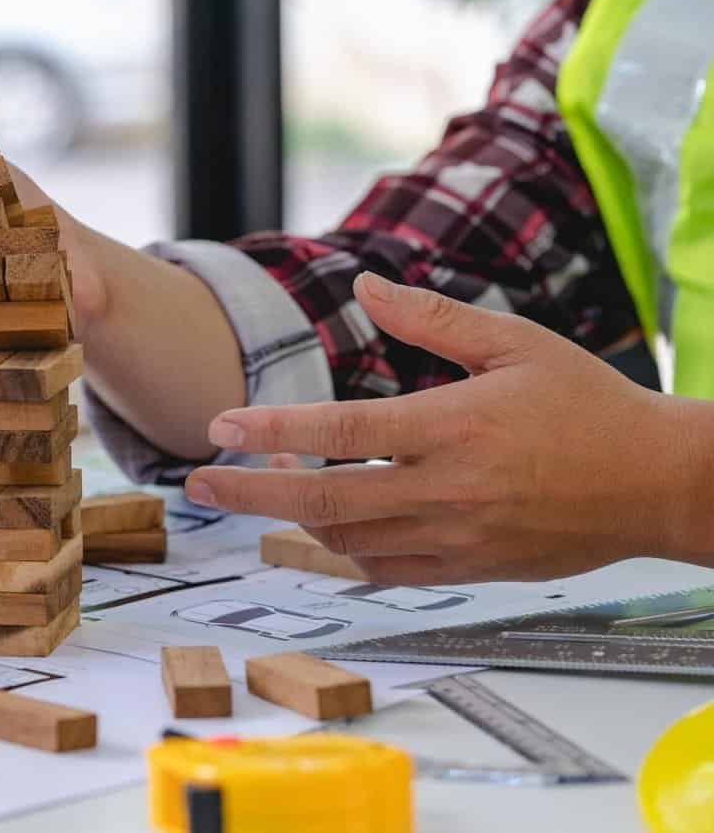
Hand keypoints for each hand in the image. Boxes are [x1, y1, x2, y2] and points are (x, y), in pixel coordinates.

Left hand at [184, 272, 710, 582]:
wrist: (657, 483)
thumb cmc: (588, 405)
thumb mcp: (515, 343)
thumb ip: (431, 319)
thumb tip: (363, 285)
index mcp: (453, 427)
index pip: (339, 432)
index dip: (271, 431)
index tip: (219, 427)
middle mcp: (447, 490)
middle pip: (323, 498)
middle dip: (248, 492)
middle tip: (197, 483)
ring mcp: (456, 538)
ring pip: (347, 539)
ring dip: (293, 517)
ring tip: (261, 492)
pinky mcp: (469, 570)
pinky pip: (386, 570)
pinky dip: (344, 550)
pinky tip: (324, 527)